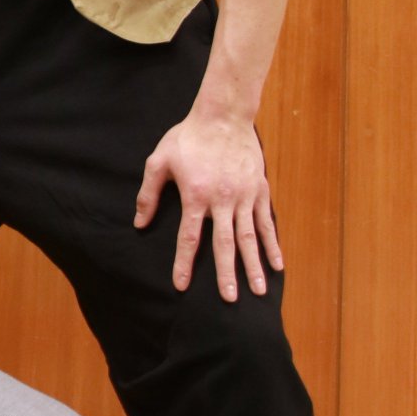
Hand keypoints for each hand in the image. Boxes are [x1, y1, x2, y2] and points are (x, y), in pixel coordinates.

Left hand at [134, 110, 280, 300]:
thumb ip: (148, 193)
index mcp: (195, 195)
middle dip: (226, 273)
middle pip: (224, 244)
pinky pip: (266, 222)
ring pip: (249, 237)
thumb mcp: (159, 161)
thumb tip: (139, 223)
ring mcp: (244, 196)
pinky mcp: (259, 189)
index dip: (184, 263)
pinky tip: (277, 264)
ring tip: (257, 290)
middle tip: (230, 300)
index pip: (188, 238)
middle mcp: (221, 200)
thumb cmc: (188, 137)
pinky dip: (272, 244)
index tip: (181, 286)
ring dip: (253, 265)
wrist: (224, 115)